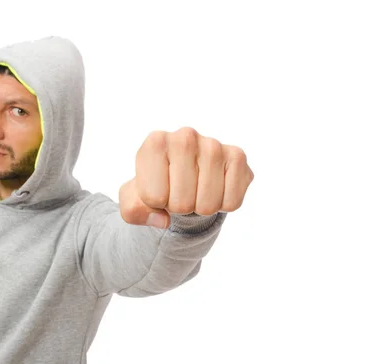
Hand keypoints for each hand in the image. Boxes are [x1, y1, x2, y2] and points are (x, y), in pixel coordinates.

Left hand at [119, 127, 253, 228]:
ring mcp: (213, 144)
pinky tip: (214, 188)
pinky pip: (231, 202)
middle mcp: (185, 137)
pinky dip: (222, 205)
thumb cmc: (155, 185)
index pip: (154, 198)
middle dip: (178, 207)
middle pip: (181, 204)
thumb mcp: (133, 200)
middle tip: (178, 192)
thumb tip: (163, 220)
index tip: (158, 190)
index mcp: (155, 143)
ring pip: (207, 205)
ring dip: (200, 208)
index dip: (155, 204)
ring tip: (195, 190)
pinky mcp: (237, 157)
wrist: (183, 174)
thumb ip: (133, 212)